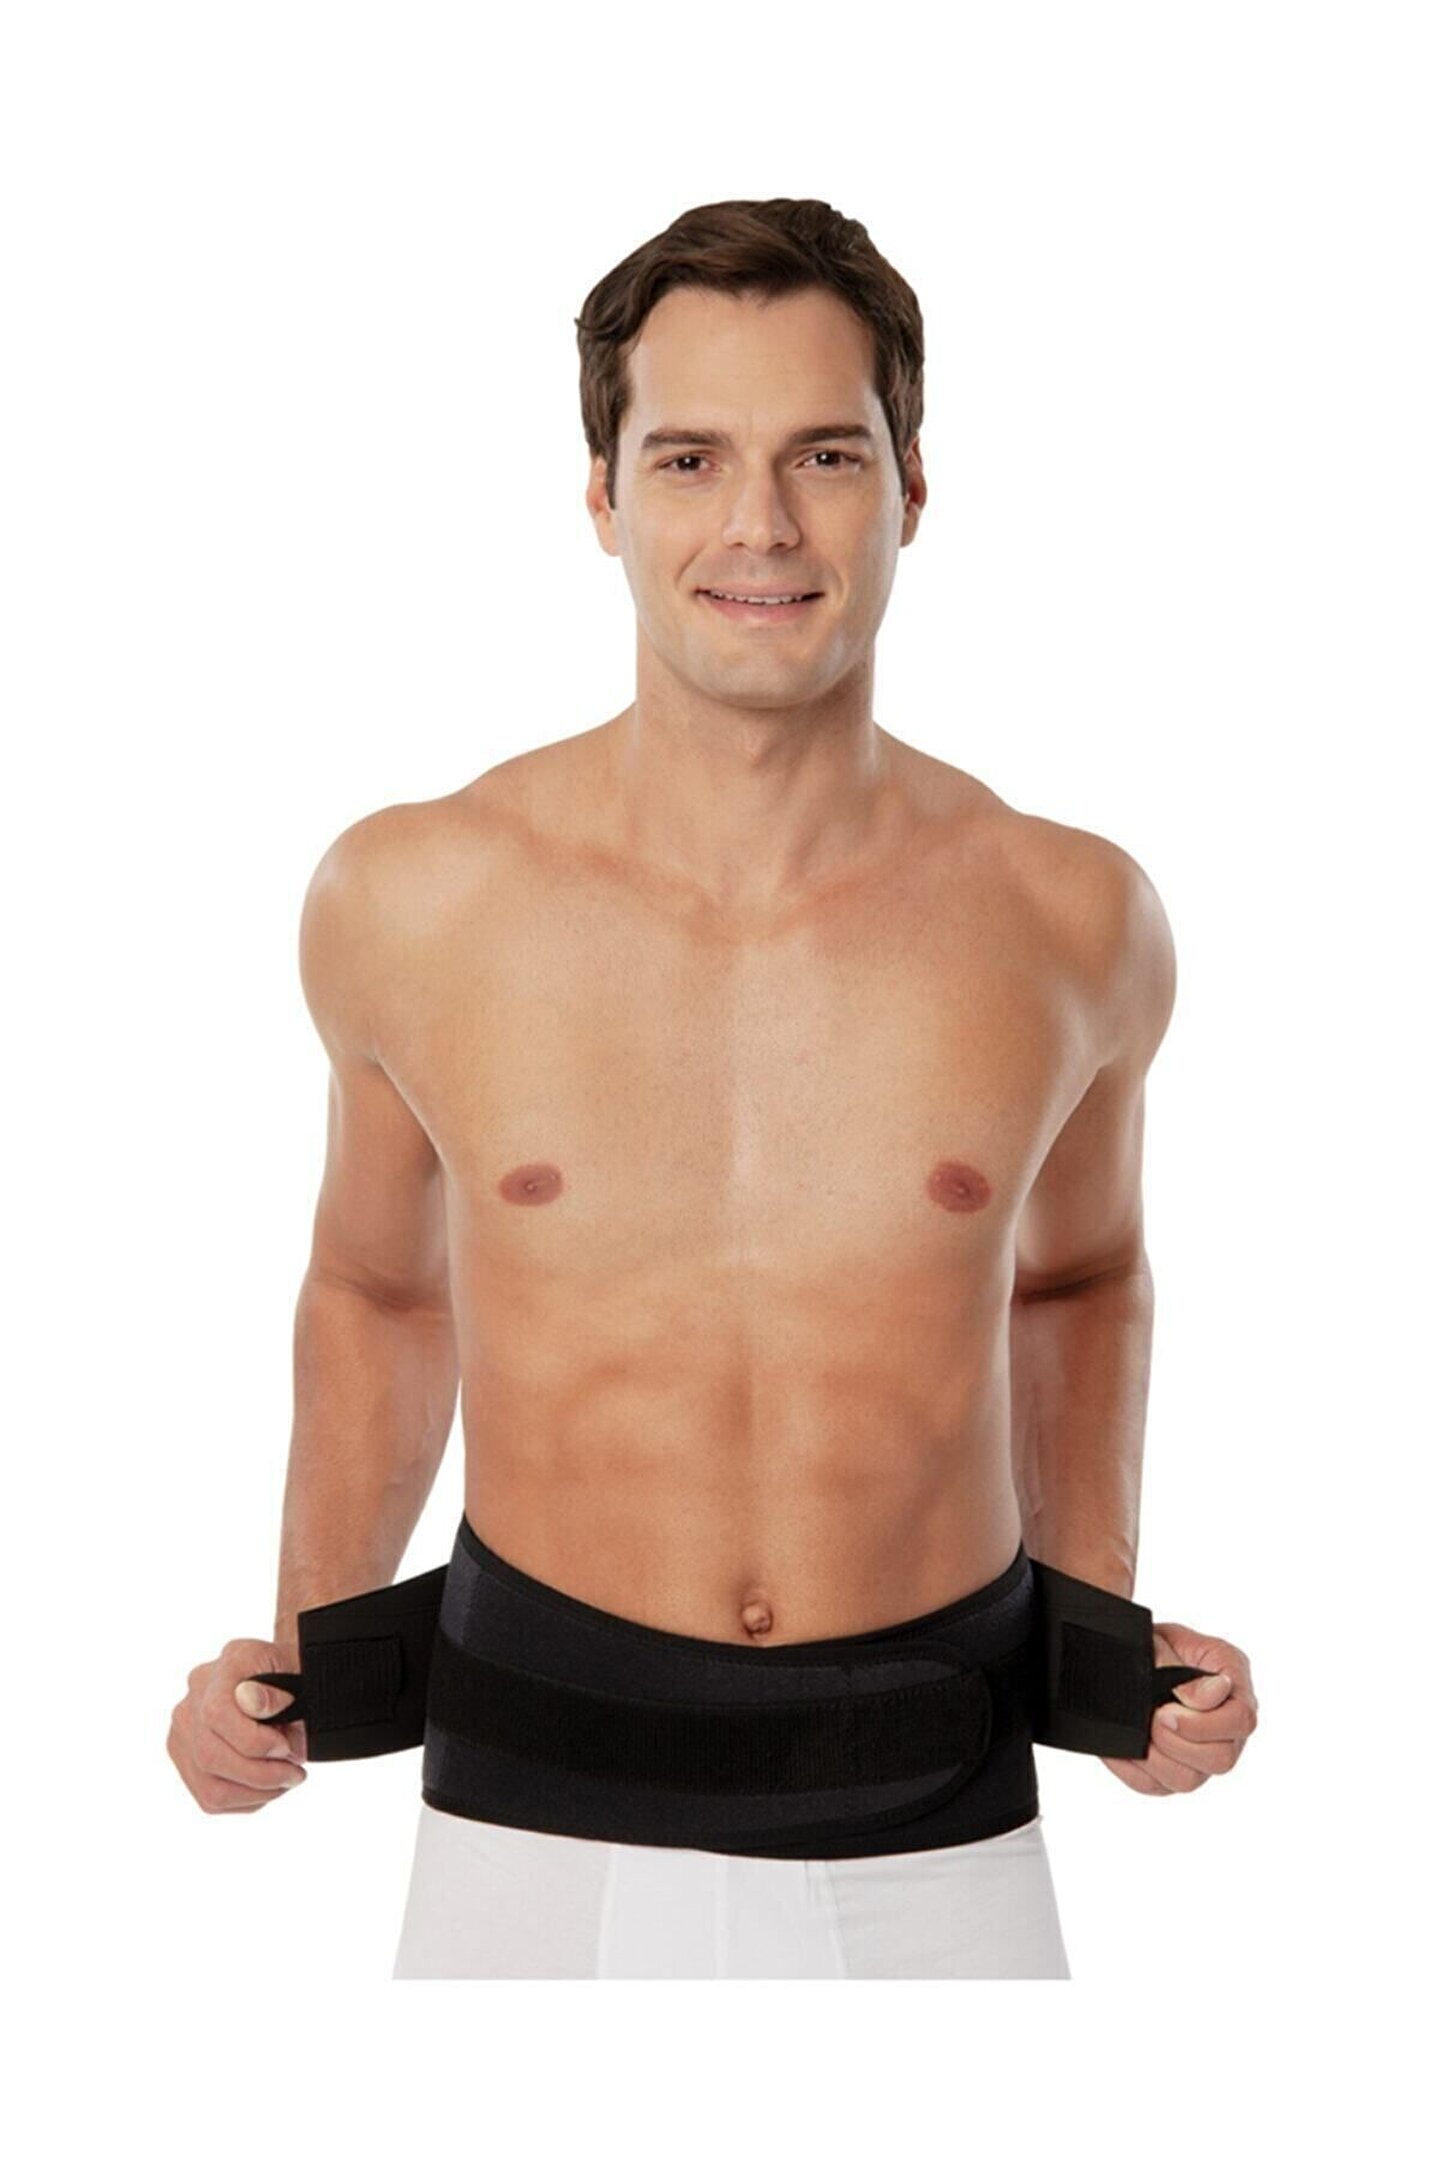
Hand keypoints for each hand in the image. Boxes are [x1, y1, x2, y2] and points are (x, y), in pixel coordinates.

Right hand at [166, 1639, 308, 1813]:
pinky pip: (210, 1798)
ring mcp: (183, 1733)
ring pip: (209, 1786)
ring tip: (284, 1781)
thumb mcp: (291, 1672)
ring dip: (256, 1793)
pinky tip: (267, 1786)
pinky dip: (246, 1800)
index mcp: (221, 1669)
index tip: (285, 1747)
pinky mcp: (185, 1760)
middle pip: (209, 1756)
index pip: (216, 1713)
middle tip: (295, 1774)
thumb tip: (252, 1703)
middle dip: (261, 1775)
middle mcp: (191, 1701)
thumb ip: (273, 1689)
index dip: (253, 1741)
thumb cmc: (286, 1679)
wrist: (275, 1683)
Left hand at [1100, 1623, 1257, 1794]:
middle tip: (1153, 1718)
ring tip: (1140, 1732)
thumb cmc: (1157, 1646)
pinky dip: (1132, 1769)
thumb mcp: (1169, 1643)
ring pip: (1190, 1781)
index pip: (1241, 1720)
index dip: (1204, 1723)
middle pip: (1222, 1759)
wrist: (1131, 1658)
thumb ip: (1188, 1673)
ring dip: (1156, 1759)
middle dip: (1178, 1742)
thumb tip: (1208, 1697)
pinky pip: (1157, 1786)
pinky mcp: (1174, 1771)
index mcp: (1234, 1686)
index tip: (1166, 1711)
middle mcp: (1228, 1728)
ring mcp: (1203, 1754)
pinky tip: (1123, 1747)